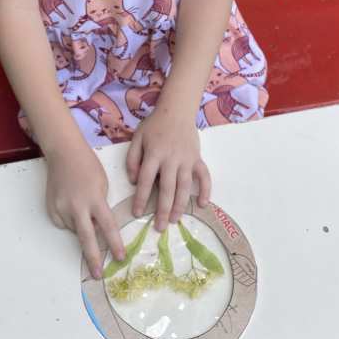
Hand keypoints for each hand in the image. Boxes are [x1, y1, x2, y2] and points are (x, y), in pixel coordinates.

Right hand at [44, 138, 125, 279]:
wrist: (63, 153)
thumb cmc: (87, 166)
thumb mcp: (102, 184)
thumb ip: (100, 207)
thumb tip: (97, 227)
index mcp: (94, 199)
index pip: (108, 226)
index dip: (114, 244)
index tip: (120, 257)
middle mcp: (76, 206)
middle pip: (86, 238)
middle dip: (93, 258)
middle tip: (98, 274)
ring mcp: (61, 208)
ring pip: (75, 229)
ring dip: (82, 226)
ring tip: (81, 205)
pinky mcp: (51, 209)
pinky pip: (64, 223)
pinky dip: (70, 220)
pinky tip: (70, 205)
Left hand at [126, 107, 210, 231]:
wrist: (177, 110)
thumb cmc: (154, 125)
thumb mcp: (137, 138)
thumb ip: (132, 159)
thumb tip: (133, 181)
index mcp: (154, 154)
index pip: (145, 180)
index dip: (140, 198)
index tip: (137, 213)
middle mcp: (171, 159)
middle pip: (166, 188)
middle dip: (162, 209)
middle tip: (159, 227)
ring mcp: (186, 159)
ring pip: (184, 186)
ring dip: (180, 205)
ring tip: (174, 220)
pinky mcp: (197, 158)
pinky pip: (204, 176)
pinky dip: (205, 190)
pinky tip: (202, 204)